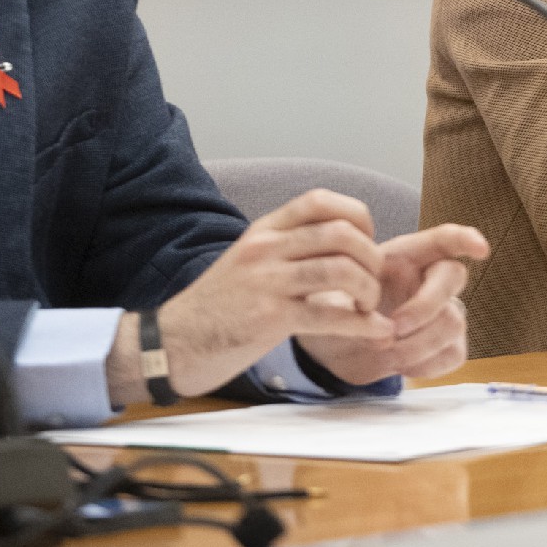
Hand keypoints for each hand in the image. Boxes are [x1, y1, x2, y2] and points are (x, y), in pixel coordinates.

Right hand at [111, 189, 392, 404]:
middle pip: (342, 234)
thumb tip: (339, 248)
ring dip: (369, 291)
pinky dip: (364, 324)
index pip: (321, 200)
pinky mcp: (269, 319)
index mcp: (264, 230)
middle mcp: (266, 248)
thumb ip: (287, 250)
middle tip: (373, 283)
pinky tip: (376, 331)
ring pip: (342, 271)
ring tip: (369, 308)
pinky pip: (331, 316)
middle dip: (372, 258)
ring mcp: (267, 282)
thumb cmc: (216, 308)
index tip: (365, 243)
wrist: (169, 345)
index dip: (357, 217)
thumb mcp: (249, 262)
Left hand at [300, 224, 489, 385]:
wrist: (328, 347)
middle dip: (424, 305)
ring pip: (453, 321)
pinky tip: (399, 364)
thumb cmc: (331, 313)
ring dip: (417, 342)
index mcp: (403, 257)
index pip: (443, 239)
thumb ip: (348, 307)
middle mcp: (427, 281)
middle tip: (392, 327)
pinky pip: (453, 354)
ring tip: (384, 350)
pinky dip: (424, 364)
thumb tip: (375, 324)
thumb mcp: (328, 300)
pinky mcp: (445, 346)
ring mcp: (441, 313)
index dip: (465, 239)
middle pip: (453, 278)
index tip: (481, 249)